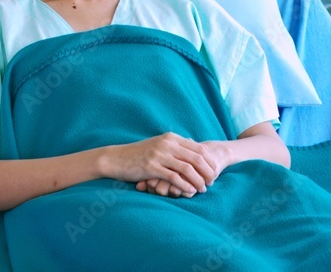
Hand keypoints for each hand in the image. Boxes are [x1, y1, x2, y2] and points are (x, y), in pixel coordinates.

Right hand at [102, 132, 217, 196]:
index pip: (199, 149)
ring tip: (202, 189)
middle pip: (197, 159)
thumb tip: (195, 150)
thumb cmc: (139, 154)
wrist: (116, 158)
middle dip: (208, 172)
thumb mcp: (158, 145)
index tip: (213, 173)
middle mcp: (167, 144)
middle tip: (212, 182)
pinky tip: (189, 191)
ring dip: (198, 181)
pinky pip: (175, 178)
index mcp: (171, 138)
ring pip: (188, 169)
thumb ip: (176, 146)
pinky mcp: (152, 167)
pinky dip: (185, 186)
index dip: (210, 162)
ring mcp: (159, 155)